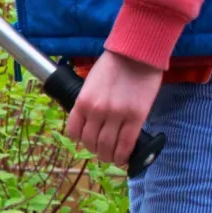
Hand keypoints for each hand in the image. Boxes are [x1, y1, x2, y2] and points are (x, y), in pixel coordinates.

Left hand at [66, 51, 164, 165]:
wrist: (137, 53)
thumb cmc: (114, 65)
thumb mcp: (90, 83)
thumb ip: (89, 102)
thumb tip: (91, 121)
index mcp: (82, 102)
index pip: (74, 131)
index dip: (80, 140)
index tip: (86, 142)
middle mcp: (96, 111)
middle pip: (91, 142)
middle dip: (94, 150)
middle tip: (101, 152)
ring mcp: (116, 115)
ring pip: (107, 146)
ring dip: (108, 156)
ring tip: (112, 157)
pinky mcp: (136, 117)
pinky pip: (126, 144)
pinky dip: (123, 155)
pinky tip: (123, 159)